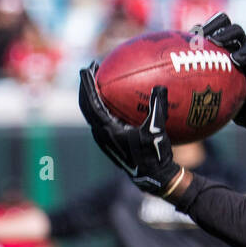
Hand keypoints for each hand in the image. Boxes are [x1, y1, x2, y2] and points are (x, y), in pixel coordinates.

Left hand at [78, 65, 182, 195]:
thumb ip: (157, 107)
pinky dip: (101, 107)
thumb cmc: (155, 156)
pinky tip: (112, 101)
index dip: (87, 84)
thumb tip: (159, 86)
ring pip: (91, 114)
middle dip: (86, 86)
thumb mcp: (157, 131)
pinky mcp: (110, 143)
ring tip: (98, 82)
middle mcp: (101, 135)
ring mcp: (104, 140)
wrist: (154, 178)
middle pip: (86, 106)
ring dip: (92, 97)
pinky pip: (100, 120)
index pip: (91, 102)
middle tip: (90, 69)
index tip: (87, 67)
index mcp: (107, 130)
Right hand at [190, 13, 245, 125]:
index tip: (236, 61)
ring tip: (196, 36)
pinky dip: (193, 39)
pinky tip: (181, 44)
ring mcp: (228, 47)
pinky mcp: (213, 50)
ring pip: (219, 29)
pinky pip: (202, 40)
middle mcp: (244, 47)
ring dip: (209, 30)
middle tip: (216, 43)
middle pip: (235, 32)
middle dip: (226, 35)